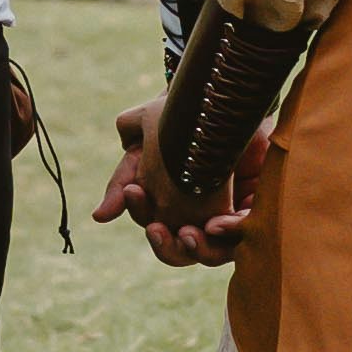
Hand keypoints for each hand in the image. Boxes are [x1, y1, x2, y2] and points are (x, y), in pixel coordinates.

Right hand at [96, 98, 265, 266]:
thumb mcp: (143, 147)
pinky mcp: (252, 212)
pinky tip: (215, 222)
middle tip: (156, 229)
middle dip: (165, 246)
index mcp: (168, 209)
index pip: (153, 225)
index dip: (141, 213)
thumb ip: (122, 182)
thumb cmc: (178, 121)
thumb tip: (99, 218)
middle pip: (178, 252)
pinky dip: (227, 233)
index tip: (134, 191)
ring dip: (194, 249)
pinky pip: (241, 237)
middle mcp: (196, 219)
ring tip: (186, 234)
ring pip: (209, 254)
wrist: (216, 96)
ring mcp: (225, 218)